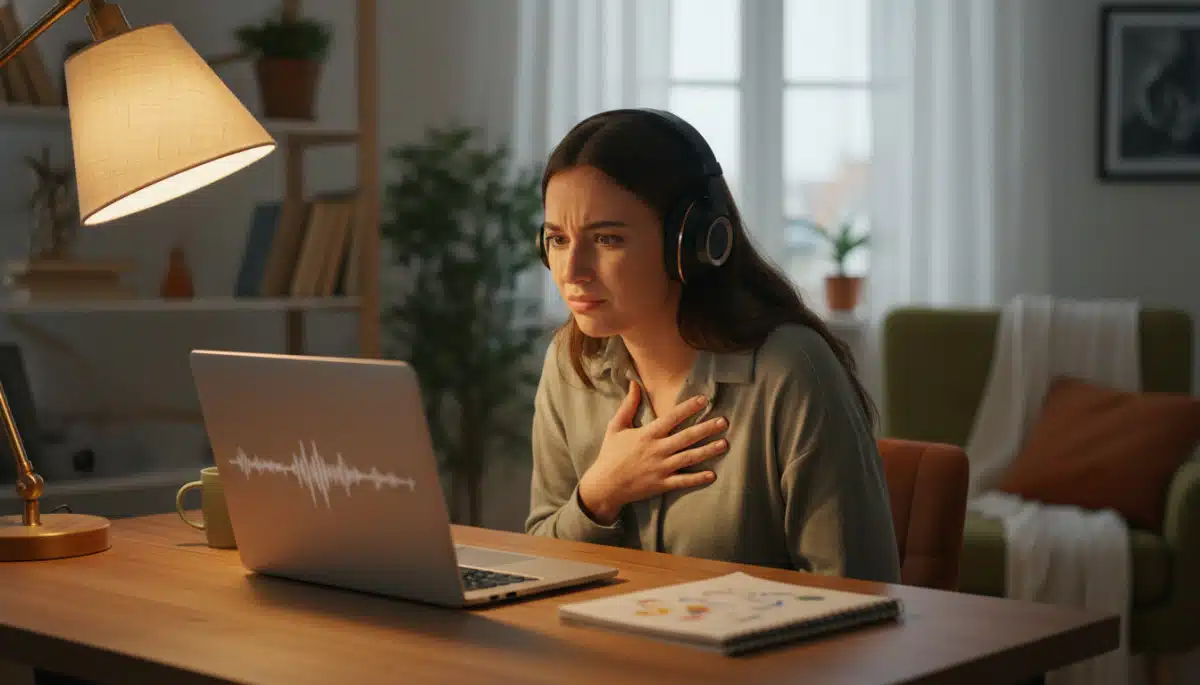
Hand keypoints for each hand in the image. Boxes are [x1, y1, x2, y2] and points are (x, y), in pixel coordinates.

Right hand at [578, 383, 728, 524]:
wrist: (604, 486)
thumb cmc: (610, 454)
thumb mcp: (616, 426)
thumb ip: (628, 405)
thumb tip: (634, 383)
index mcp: (647, 434)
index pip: (671, 418)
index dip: (688, 407)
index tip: (704, 399)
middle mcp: (657, 450)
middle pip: (686, 437)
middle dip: (706, 428)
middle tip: (724, 421)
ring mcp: (661, 468)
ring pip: (689, 458)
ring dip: (708, 451)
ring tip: (724, 444)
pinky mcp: (662, 484)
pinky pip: (683, 481)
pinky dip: (698, 479)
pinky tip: (712, 474)